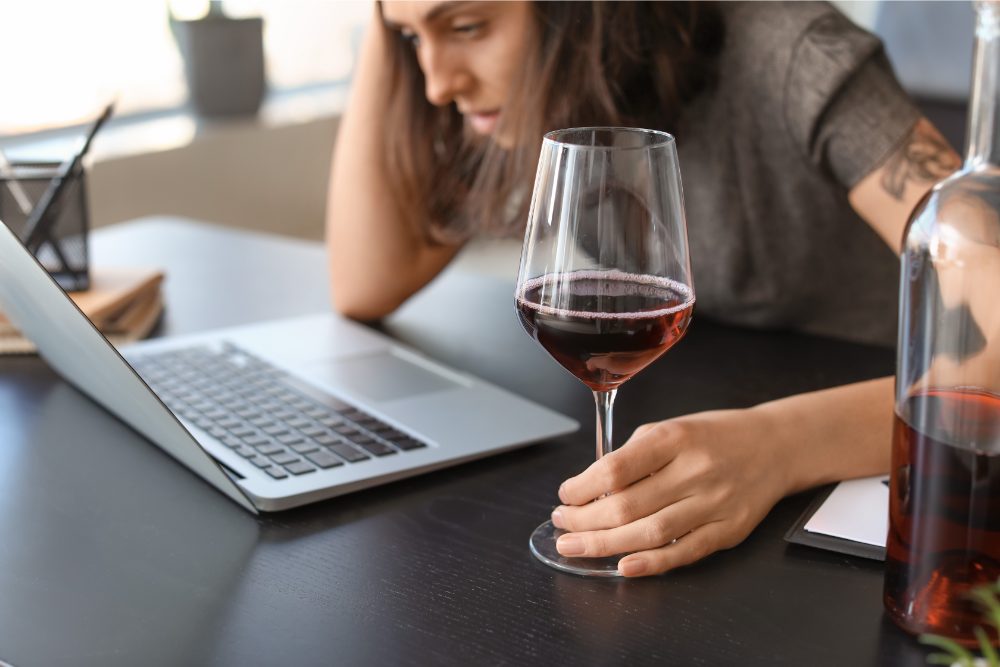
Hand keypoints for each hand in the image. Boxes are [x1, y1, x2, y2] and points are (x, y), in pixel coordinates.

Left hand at [550, 407, 790, 576]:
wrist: (774, 446)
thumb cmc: (713, 436)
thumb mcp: (670, 428)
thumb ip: (633, 456)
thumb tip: (592, 489)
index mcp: (674, 439)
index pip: (615, 469)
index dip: (581, 488)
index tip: (565, 496)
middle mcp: (694, 471)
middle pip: (627, 506)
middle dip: (584, 521)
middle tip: (562, 527)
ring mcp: (714, 503)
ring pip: (650, 533)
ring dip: (605, 545)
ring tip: (576, 547)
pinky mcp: (728, 530)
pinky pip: (685, 552)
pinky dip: (652, 564)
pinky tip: (624, 567)